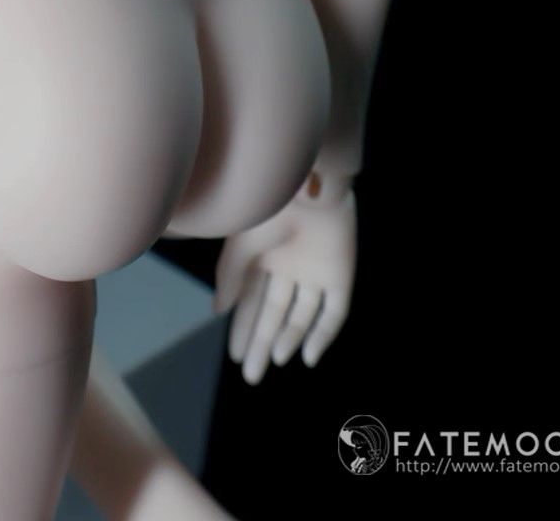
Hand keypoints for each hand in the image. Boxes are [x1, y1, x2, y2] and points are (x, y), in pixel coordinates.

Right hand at [213, 179, 356, 383]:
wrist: (312, 184)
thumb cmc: (271, 207)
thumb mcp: (241, 243)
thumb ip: (230, 276)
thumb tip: (218, 311)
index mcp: (264, 256)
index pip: (252, 301)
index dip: (244, 328)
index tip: (235, 356)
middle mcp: (290, 266)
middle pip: (275, 312)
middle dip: (263, 342)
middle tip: (252, 376)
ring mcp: (316, 271)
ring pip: (302, 314)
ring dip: (289, 338)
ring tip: (276, 361)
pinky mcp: (341, 275)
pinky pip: (334, 312)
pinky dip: (322, 335)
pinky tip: (308, 358)